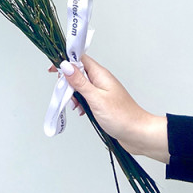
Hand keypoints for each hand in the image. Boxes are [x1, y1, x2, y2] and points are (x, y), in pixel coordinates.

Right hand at [52, 55, 169, 163]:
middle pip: (78, 72)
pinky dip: (81, 103)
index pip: (79, 58)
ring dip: (74, 95)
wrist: (138, 134)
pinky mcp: (102, 101)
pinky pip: (86, 96)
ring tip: (76, 106)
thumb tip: (65, 65)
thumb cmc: (121, 116)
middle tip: (66, 93)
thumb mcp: (96, 98)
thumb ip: (80, 82)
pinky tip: (82, 111)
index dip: (65, 61)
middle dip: (69, 82)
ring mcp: (102, 90)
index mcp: (100, 74)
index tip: (53, 69)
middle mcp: (101, 79)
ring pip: (81, 86)